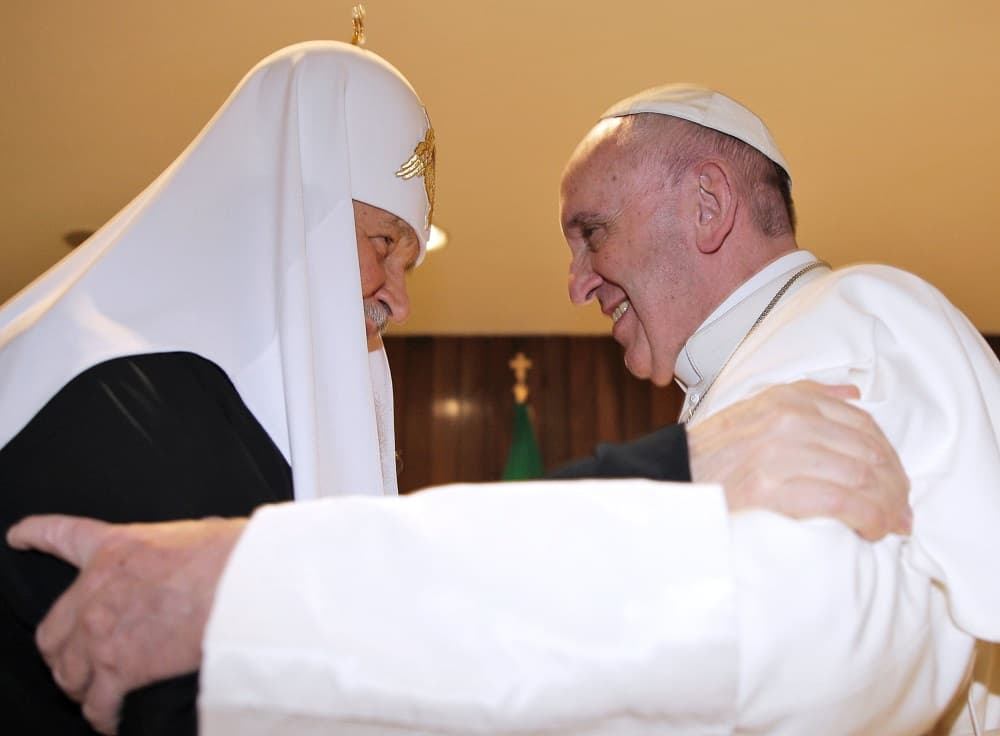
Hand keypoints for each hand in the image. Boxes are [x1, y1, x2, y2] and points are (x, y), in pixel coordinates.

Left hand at [6, 515, 246, 733]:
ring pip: (67, 673)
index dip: (37, 534)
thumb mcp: (198, 533)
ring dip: (81, 687)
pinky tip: (115, 720)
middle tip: (81, 661)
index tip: (20, 535)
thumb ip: (180, 548)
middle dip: (63, 651)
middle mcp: (98, 590)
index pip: (65, 535)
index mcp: (119, 548)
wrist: (242, 582)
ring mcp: (102, 633)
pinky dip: (104, 717)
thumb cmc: (231, 555)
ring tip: (98, 695)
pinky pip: (98, 705)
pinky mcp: (119, 669)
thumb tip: (201, 551)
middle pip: (52, 630)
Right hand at [687, 381, 910, 540]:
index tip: (896, 483)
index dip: (889, 456)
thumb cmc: (711, 456)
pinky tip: (872, 530)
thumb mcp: (753, 412)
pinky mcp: (772, 488)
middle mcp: (786, 420)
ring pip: (861, 476)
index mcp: (785, 400)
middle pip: (867, 451)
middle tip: (902, 511)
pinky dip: (868, 518)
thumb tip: (853, 392)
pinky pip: (841, 501)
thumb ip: (804, 397)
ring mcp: (779, 453)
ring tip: (891, 525)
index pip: (861, 424)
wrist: (668, 482)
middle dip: (894, 485)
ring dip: (887, 506)